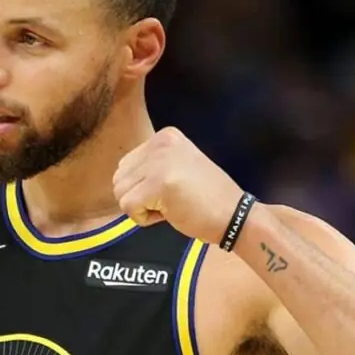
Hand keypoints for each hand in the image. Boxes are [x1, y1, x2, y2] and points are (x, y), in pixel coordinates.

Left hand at [113, 127, 244, 241]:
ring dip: (142, 208)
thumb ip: (150, 166)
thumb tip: (118, 179)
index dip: (144, 186)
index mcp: (165, 136)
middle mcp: (160, 143)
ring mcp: (159, 162)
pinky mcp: (158, 184)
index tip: (173, 189)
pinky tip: (169, 213)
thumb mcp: (177, 167)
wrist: (236, 215)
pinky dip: (143, 219)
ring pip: (120, 193)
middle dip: (139, 197)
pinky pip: (127, 207)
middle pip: (119, 178)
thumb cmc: (207, 199)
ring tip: (171, 205)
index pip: (127, 165)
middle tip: (171, 200)